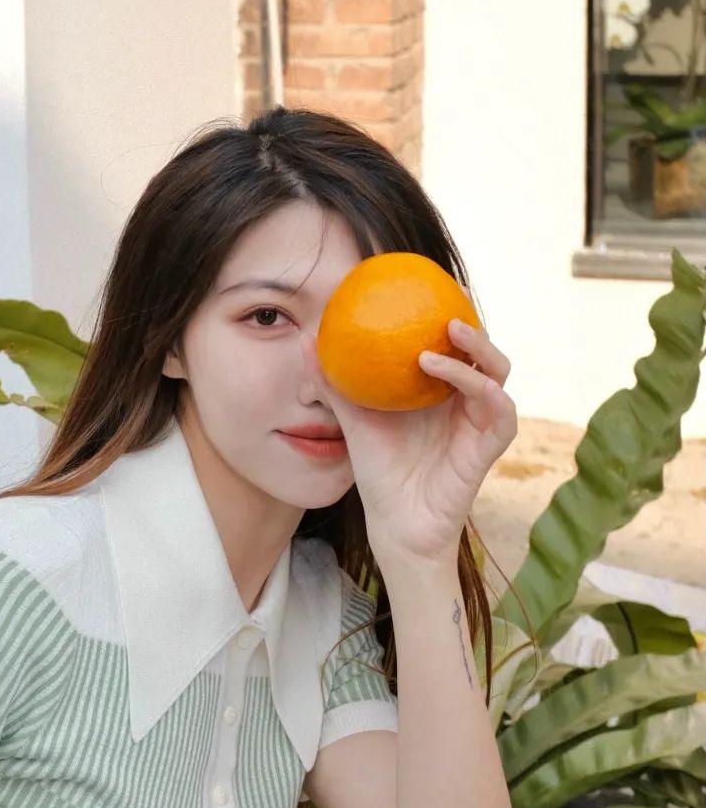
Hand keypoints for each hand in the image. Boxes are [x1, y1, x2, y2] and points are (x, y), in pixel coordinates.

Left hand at [300, 317, 517, 565]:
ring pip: (497, 372)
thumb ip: (336, 383)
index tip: (432, 284)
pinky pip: (500, 410)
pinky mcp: (488, 446)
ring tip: (446, 334)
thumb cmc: (379, 471)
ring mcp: (480, 421)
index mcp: (440, 390)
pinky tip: (453, 376)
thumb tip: (306, 341)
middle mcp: (465, 400)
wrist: (395, 522)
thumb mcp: (354, 420)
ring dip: (475, 350)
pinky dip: (482, 388)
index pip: (454, 343)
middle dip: (471, 322)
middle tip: (445, 303)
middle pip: (483, 350)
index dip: (450, 313)